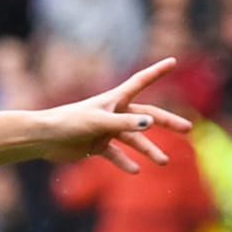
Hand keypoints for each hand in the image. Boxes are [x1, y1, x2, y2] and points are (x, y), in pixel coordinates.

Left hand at [42, 58, 194, 173]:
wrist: (44, 139)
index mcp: (115, 100)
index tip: (173, 61)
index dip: (157, 72)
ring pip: (134, 139)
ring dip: (149, 150)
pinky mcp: (96, 146)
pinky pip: (115, 155)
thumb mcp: (98, 122)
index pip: (141, 82)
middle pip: (146, 117)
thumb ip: (124, 124)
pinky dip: (125, 162)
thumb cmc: (69, 123)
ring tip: (163, 162)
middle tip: (187, 129)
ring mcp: (106, 130)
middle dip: (167, 122)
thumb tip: (150, 125)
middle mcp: (114, 113)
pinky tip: (136, 171)